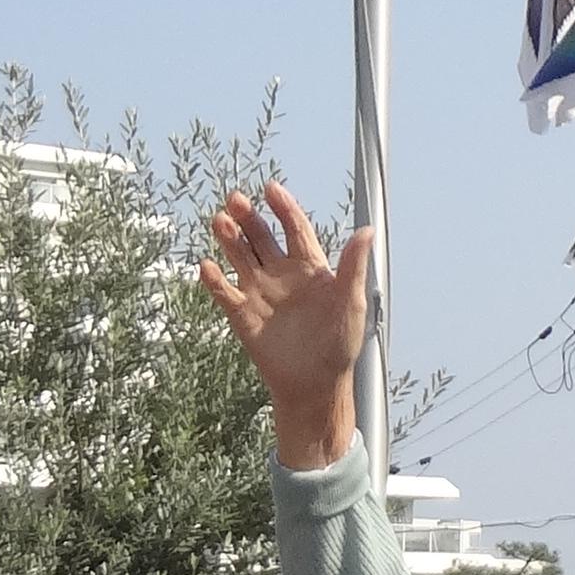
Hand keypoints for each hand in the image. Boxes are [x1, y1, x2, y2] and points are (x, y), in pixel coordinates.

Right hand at [191, 185, 375, 465]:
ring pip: (240, 258)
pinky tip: (207, 266)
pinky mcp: (243, 317)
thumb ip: (353, 266)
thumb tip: (367, 230)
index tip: (270, 188)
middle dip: (248, 218)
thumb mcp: (350, 303)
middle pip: (261, 238)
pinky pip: (225, 294)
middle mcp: (281, 275)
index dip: (283, 208)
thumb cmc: (339, 345)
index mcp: (310, 267)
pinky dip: (215, 280)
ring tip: (218, 220)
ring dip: (229, 240)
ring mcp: (260, 294)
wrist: (315, 385)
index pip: (294, 228)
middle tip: (235, 200)